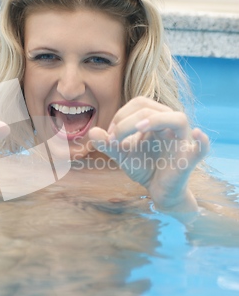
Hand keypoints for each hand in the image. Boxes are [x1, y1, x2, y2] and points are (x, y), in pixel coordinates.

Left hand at [89, 97, 208, 212]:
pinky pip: (201, 148)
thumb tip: (92, 132)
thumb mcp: (122, 154)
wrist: (158, 191)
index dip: (121, 115)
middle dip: (127, 122)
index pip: (139, 104)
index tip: (109, 136)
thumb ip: (107, 144)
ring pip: (177, 118)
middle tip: (113, 139)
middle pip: (151, 110)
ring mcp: (182, 140)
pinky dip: (202, 141)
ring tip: (139, 128)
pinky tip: (198, 134)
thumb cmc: (144, 166)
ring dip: (156, 120)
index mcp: (156, 119)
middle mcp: (171, 124)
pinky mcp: (188, 159)